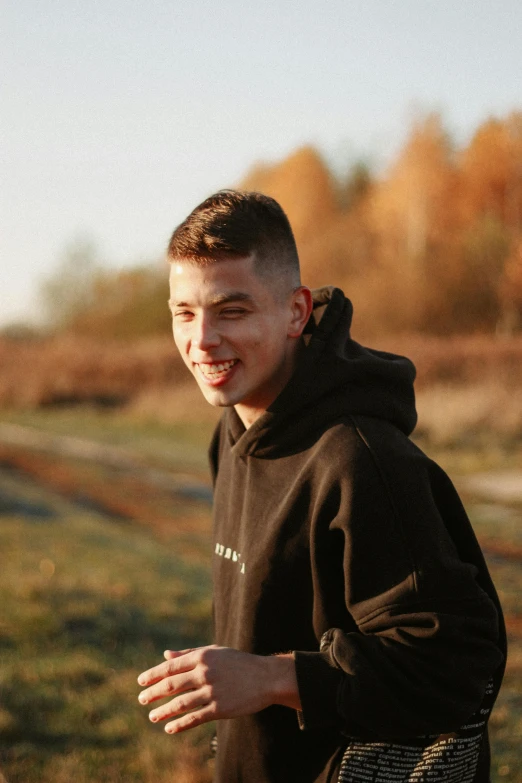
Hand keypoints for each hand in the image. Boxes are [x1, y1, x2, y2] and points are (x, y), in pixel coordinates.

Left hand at [137, 645, 300, 733]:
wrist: (266, 677)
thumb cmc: (238, 662)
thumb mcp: (214, 652)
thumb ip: (189, 653)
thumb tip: (165, 655)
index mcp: (202, 657)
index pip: (171, 667)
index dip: (153, 675)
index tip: (141, 682)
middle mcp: (205, 673)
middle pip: (172, 685)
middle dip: (154, 693)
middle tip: (141, 700)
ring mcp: (213, 691)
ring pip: (180, 703)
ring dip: (163, 711)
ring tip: (152, 717)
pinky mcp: (220, 709)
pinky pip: (195, 718)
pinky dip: (180, 724)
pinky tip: (170, 728)